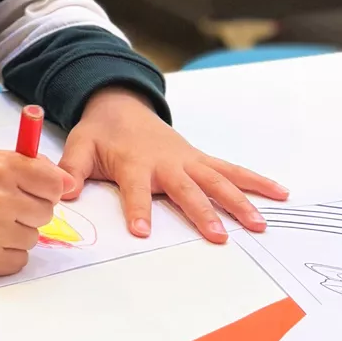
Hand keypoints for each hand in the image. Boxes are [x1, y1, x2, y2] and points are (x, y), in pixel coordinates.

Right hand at [0, 149, 74, 275]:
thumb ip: (29, 166)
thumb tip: (67, 184)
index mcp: (2, 169)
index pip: (53, 185)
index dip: (46, 187)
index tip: (32, 188)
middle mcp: (0, 200)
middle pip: (46, 213)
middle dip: (29, 209)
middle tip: (3, 204)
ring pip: (33, 238)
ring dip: (17, 231)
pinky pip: (18, 261)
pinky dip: (7, 252)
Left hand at [60, 87, 289, 242]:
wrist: (120, 104)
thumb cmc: (100, 132)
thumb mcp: (79, 145)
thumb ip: (71, 168)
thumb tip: (61, 190)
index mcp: (133, 162)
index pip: (135, 189)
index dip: (137, 208)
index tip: (142, 231)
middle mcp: (165, 162)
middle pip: (186, 189)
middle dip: (201, 212)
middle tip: (217, 236)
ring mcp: (187, 160)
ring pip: (217, 181)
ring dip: (238, 201)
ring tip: (259, 224)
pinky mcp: (200, 159)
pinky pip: (231, 170)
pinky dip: (256, 180)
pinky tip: (280, 193)